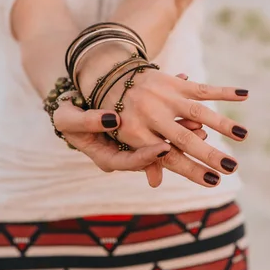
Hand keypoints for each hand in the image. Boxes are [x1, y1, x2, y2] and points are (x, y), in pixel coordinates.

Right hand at [52, 95, 207, 174]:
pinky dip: (175, 118)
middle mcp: (125, 154)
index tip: (163, 149)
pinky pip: (162, 128)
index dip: (147, 158)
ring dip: (182, 135)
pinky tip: (191, 107)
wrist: (73, 110)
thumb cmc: (67, 117)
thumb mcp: (69, 119)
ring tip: (202, 127)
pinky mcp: (142, 131)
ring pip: (162, 143)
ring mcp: (135, 144)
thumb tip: (112, 120)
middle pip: (153, 157)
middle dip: (178, 151)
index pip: (129, 162)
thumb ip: (89, 122)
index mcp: (107, 158)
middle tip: (198, 140)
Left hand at [85, 68, 248, 187]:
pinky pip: (201, 88)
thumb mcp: (122, 141)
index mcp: (136, 134)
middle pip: (183, 138)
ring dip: (221, 122)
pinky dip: (224, 91)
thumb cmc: (119, 117)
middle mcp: (151, 115)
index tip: (213, 181)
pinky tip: (245, 95)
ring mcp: (164, 97)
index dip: (191, 170)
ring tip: (242, 135)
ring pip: (197, 111)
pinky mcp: (173, 82)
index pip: (167, 158)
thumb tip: (156, 184)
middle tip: (232, 167)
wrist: (109, 76)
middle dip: (208, 153)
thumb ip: (142, 160)